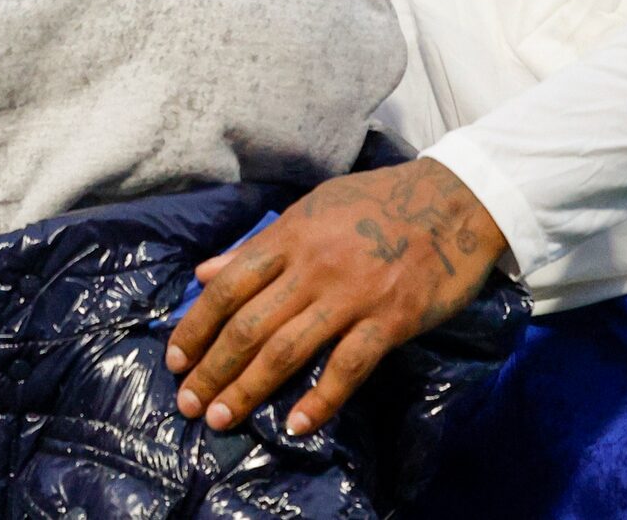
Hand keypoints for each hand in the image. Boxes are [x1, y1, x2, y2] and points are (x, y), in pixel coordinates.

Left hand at [164, 158, 503, 438]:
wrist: (452, 201)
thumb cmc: (376, 203)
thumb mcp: (310, 210)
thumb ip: (258, 247)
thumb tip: (205, 273)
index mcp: (289, 238)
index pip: (227, 288)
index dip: (196, 326)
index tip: (174, 359)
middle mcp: (312, 268)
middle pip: (249, 325)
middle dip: (213, 369)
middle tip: (189, 404)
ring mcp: (351, 296)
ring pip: (287, 350)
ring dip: (250, 389)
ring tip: (223, 419)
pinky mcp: (390, 321)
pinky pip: (347, 367)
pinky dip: (320, 400)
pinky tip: (296, 425)